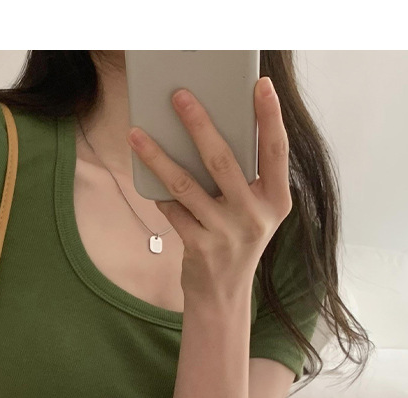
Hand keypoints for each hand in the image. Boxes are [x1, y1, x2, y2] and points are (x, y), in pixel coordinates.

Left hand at [126, 75, 291, 299]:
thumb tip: (206, 134)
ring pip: (186, 184)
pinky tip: (147, 180)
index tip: (261, 84)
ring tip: (138, 134)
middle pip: (223, 160)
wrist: (222, 296)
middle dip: (198, 123)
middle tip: (179, 96)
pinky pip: (172, 211)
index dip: (270, 116)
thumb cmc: (236, 242)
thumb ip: (242, 180)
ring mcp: (227, 233)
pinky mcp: (200, 247)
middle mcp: (255, 216)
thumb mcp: (252, 212)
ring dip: (158, 157)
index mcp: (276, 201)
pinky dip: (159, 194)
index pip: (276, 150)